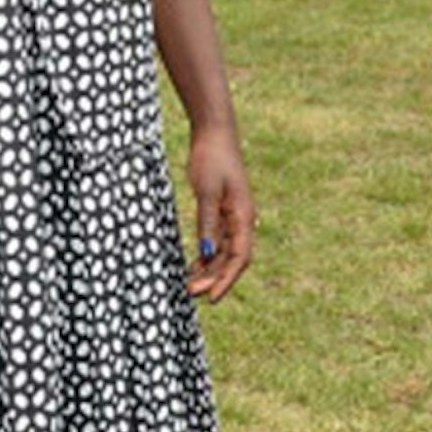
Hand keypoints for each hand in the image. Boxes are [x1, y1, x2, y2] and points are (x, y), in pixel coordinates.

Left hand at [184, 125, 254, 302]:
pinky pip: (216, 240)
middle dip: (213, 279)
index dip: (226, 280)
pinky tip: (194, 265)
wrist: (213, 133)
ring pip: (223, 252)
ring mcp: (232, 216)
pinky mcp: (221, 210)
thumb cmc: (212, 159)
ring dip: (209, 270)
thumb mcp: (207, 191)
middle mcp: (241, 220)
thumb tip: (207, 255)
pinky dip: (206, 255)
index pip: (239, 258)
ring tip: (189, 284)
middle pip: (231, 259)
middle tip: (191, 294)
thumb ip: (207, 223)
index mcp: (243, 216)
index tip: (210, 298)